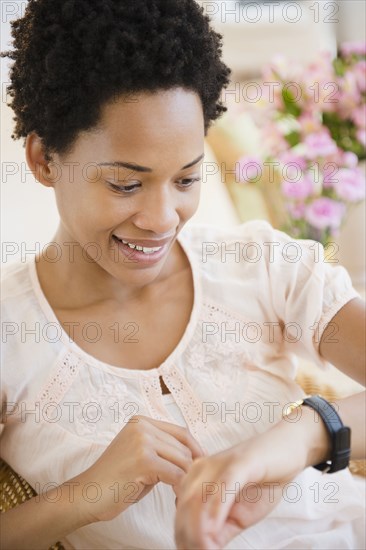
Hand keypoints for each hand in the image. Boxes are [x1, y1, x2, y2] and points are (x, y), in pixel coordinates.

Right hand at [76, 415, 204, 522]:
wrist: (87, 494)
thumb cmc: (115, 480)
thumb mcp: (141, 455)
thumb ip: (163, 450)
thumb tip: (196, 457)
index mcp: (142, 421)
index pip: (181, 432)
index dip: (196, 450)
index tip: (202, 466)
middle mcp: (142, 426)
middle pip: (183, 447)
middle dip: (191, 469)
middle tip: (191, 487)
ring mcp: (142, 441)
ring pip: (182, 461)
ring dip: (186, 480)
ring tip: (181, 493)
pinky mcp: (144, 460)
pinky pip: (176, 475)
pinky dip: (180, 488)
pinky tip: (175, 497)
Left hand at [175, 406, 328, 549]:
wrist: (288, 452)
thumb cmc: (265, 481)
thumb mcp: (239, 514)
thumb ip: (221, 530)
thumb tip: (202, 548)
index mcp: (198, 478)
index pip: (181, 511)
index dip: (182, 535)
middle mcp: (204, 468)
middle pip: (185, 506)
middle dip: (188, 535)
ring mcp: (220, 463)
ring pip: (199, 497)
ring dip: (199, 528)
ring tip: (206, 546)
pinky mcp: (240, 461)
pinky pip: (224, 485)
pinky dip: (217, 510)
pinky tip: (215, 528)